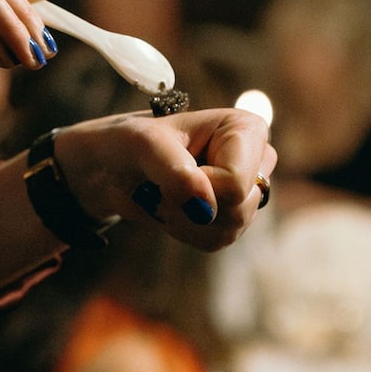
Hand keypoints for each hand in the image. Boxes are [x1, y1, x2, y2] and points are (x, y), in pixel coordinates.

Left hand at [55, 107, 276, 250]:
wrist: (115, 168)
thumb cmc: (131, 144)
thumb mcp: (145, 146)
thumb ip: (175, 172)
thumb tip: (204, 208)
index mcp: (248, 130)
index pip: (236, 183)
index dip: (198, 187)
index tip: (171, 166)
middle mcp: (255, 159)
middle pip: (238, 210)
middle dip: (190, 206)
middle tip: (162, 183)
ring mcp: (246, 191)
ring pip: (228, 230)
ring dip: (184, 220)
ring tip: (164, 194)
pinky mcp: (232, 217)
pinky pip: (216, 241)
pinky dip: (185, 231)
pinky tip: (171, 208)